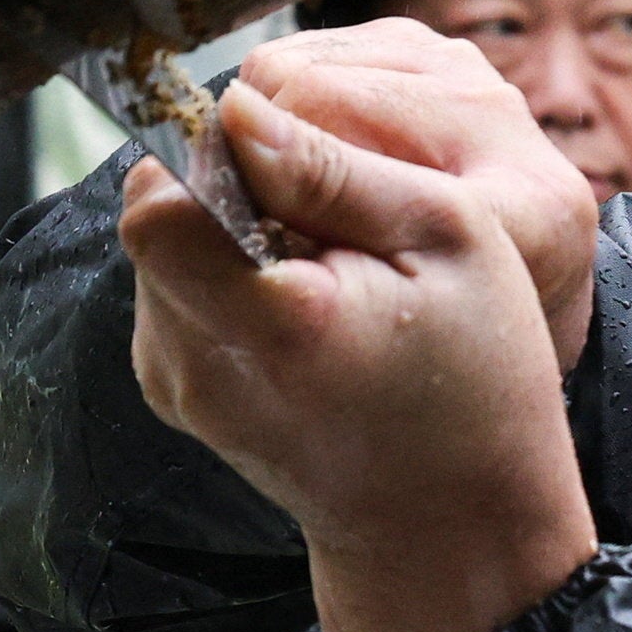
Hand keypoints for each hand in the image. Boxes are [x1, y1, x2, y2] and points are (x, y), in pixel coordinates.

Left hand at [122, 46, 600, 631]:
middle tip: (323, 226)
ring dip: (224, 232)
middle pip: (154, 213)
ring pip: (158, 246)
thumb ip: (331, 168)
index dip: (214, 155)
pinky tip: (299, 306)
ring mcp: (176, 384)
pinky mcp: (173, 390)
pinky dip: (223, 275)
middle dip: (225, 190)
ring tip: (320, 273)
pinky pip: (170, 287)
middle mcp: (199, 361)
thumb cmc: (476, 379)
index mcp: (274, 323)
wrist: (445, 524)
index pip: (160, 201)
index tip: (287, 163)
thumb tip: (233, 106)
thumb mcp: (448, 237)